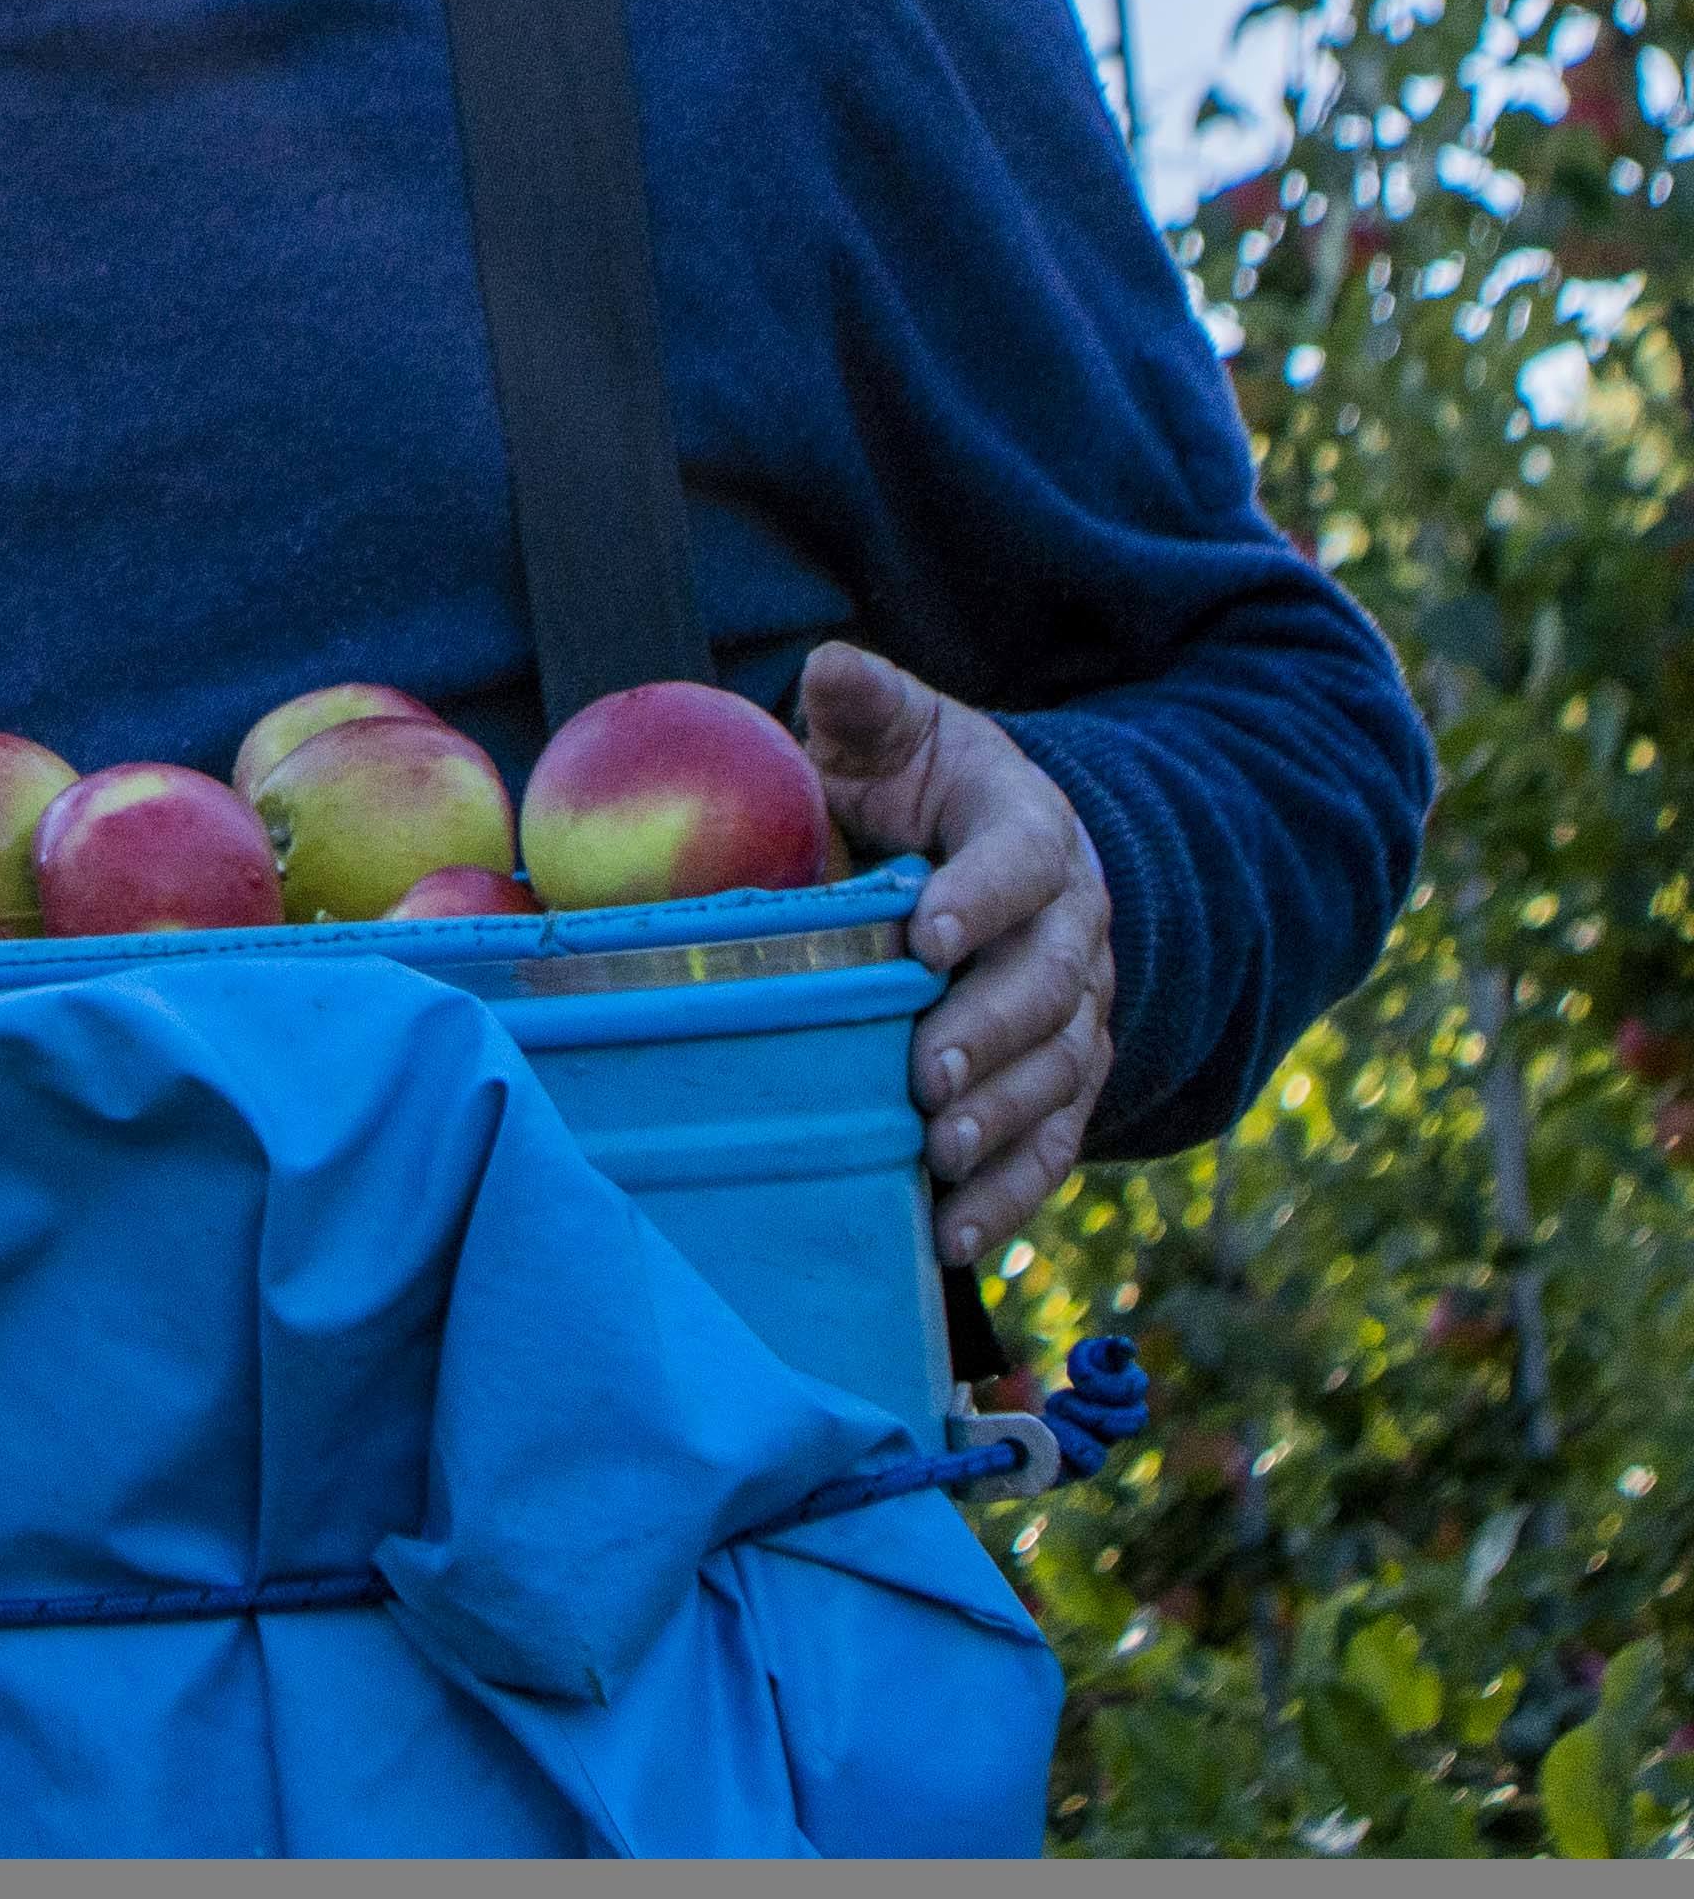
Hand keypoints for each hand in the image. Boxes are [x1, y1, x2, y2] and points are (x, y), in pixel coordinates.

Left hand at [795, 643, 1118, 1270]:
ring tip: (943, 1157)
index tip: (927, 934)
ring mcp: (1074, 1009)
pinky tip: (955, 1237)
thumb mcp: (895, 733)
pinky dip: (1012, 1194)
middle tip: (929, 1074)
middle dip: (993, 1031)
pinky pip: (1052, 1143)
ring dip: (1005, 1121)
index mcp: (1028, 832)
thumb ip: (868, 704)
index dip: (984, 896)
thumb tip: (829, 667)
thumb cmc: (916, 787)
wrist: (985, 854)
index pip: (1022, 861)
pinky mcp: (1058, 1078)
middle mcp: (1070, 927)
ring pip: (1059, 1073)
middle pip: (1050, 984)